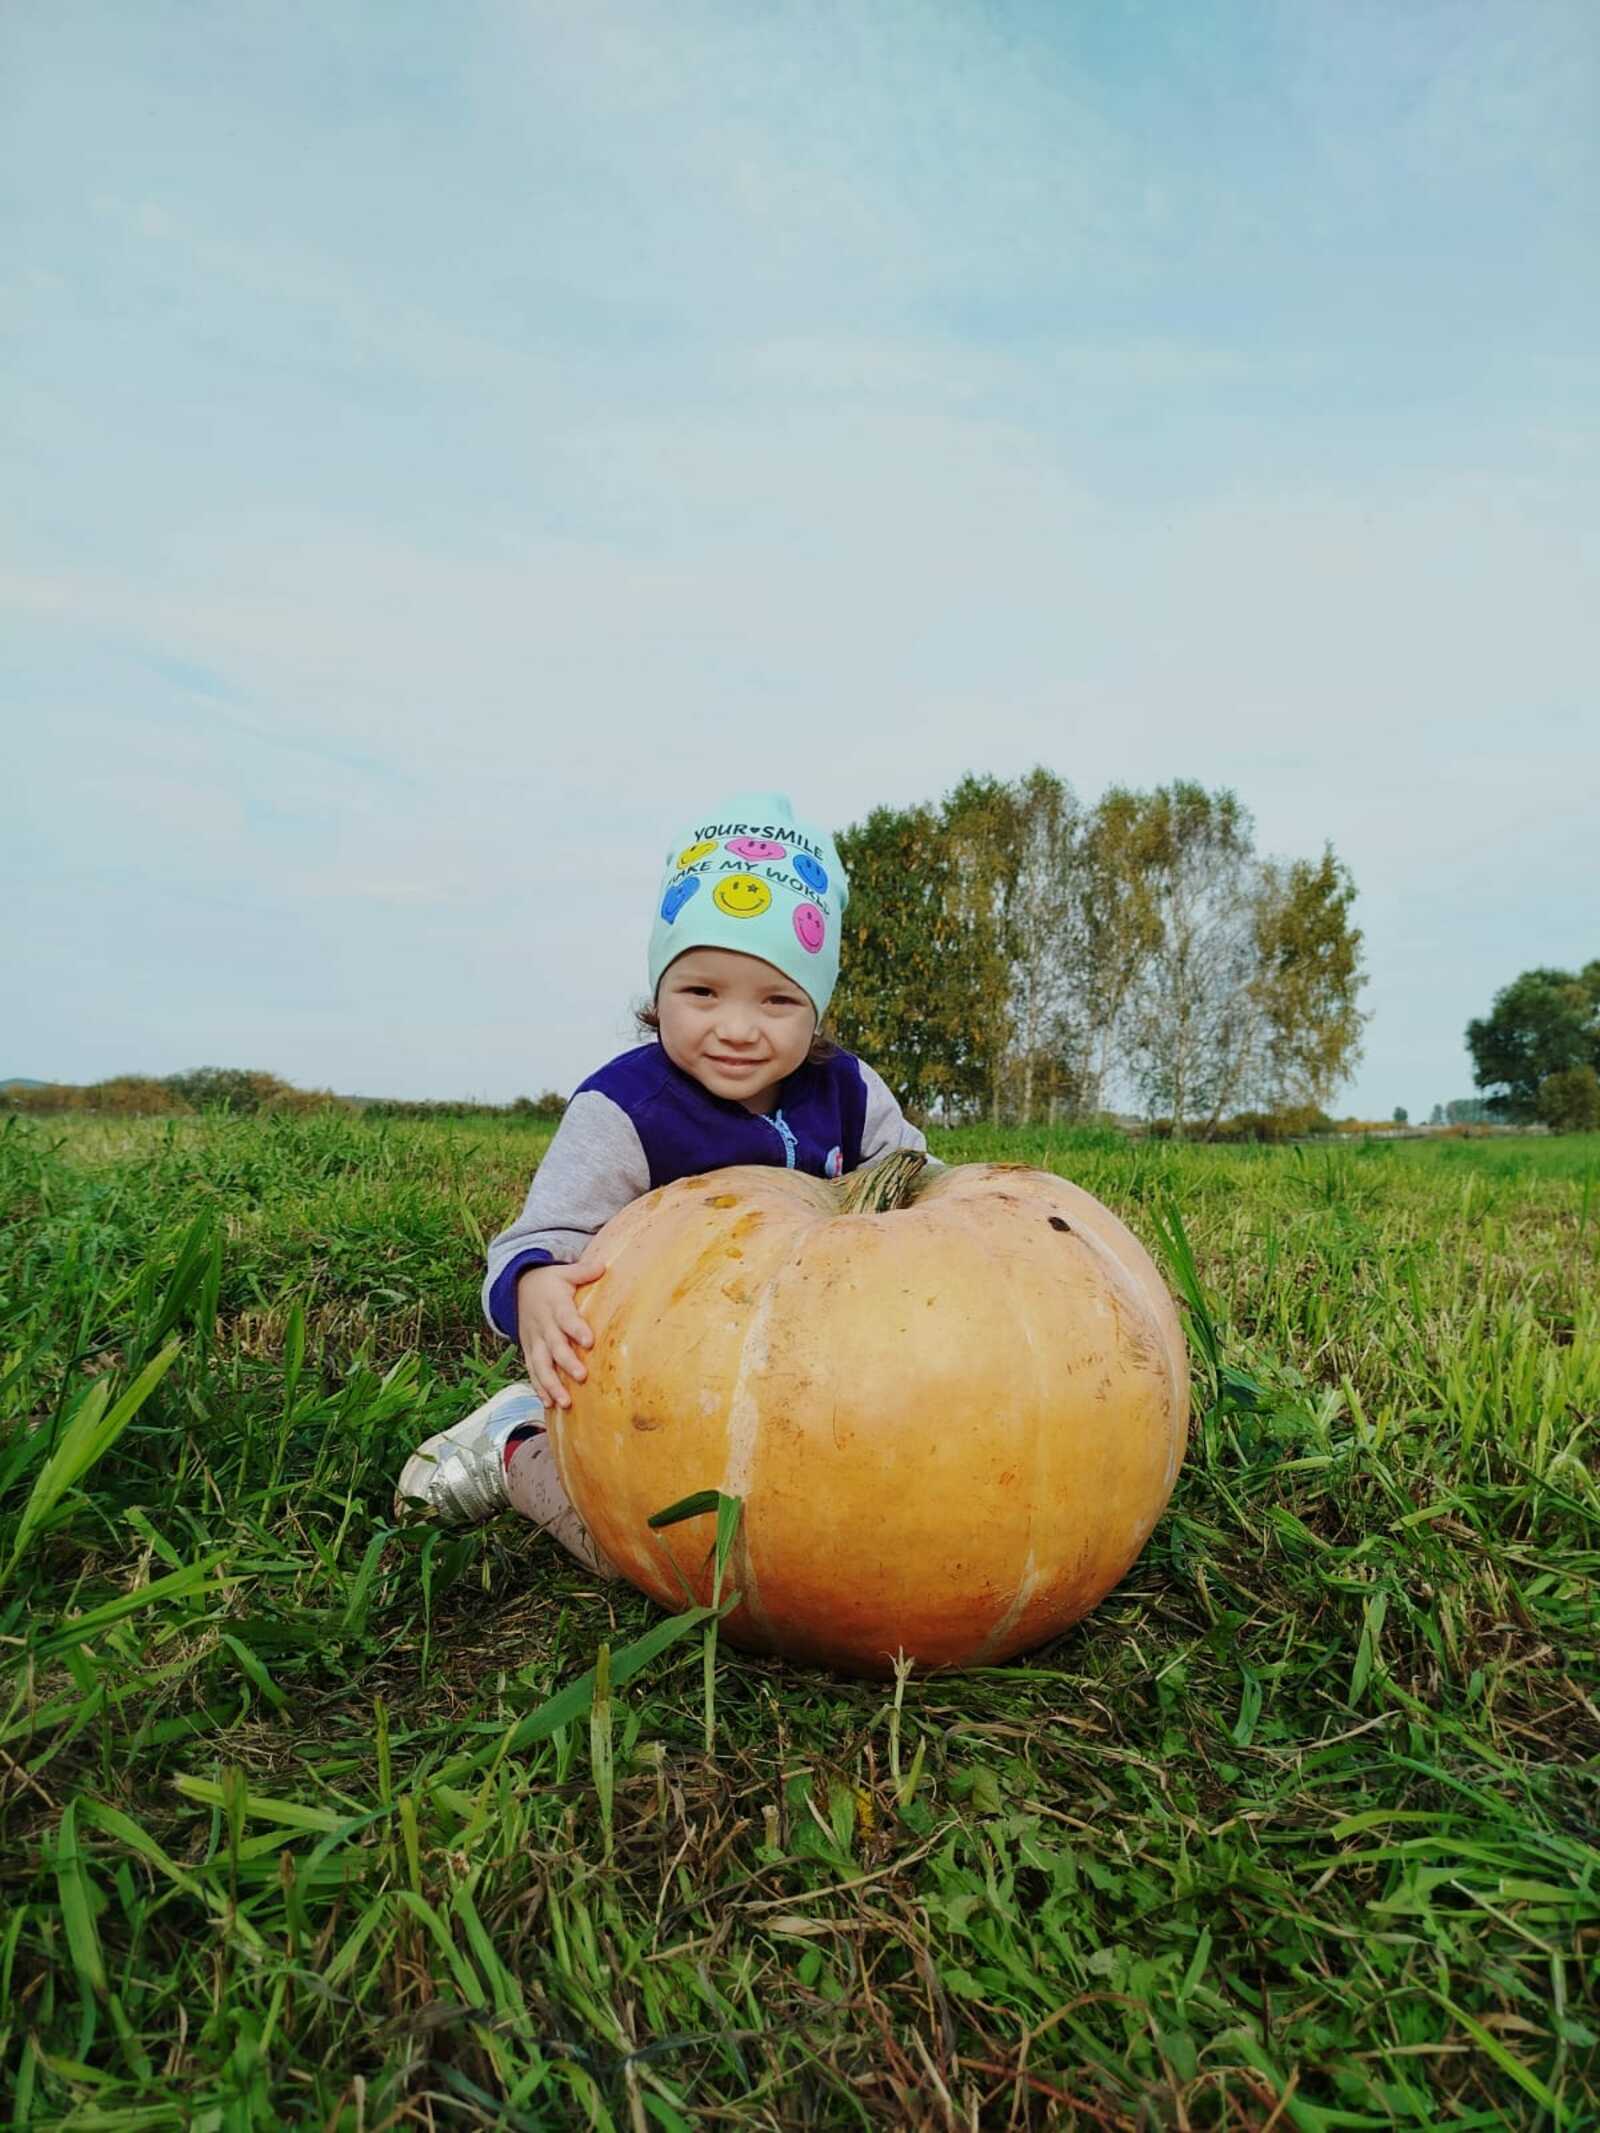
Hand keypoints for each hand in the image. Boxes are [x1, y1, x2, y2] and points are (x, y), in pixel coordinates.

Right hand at [516, 1253, 604, 1410]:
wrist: (518, 1289)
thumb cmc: (550, 1283)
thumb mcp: (563, 1272)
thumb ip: (583, 1271)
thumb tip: (602, 1266)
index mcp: (554, 1306)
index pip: (566, 1318)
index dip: (576, 1329)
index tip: (589, 1341)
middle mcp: (543, 1326)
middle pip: (555, 1347)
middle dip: (567, 1363)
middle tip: (581, 1376)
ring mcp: (535, 1342)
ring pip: (541, 1365)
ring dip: (552, 1384)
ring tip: (565, 1401)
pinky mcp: (530, 1352)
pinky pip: (533, 1372)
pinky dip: (539, 1388)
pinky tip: (549, 1404)